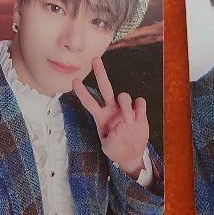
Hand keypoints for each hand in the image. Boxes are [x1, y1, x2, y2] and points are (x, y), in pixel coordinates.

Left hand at [72, 57, 148, 178]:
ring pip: (124, 96)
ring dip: (125, 106)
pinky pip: (140, 102)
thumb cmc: (116, 149)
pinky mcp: (139, 113)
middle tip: (95, 59)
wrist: (132, 155)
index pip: (90, 102)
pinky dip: (139, 107)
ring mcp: (125, 110)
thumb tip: (120, 125)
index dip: (82, 92)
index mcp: (101, 117)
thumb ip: (111, 140)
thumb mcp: (108, 149)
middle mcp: (112, 109)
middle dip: (100, 73)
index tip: (74, 80)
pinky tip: (138, 115)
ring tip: (128, 121)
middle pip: (105, 87)